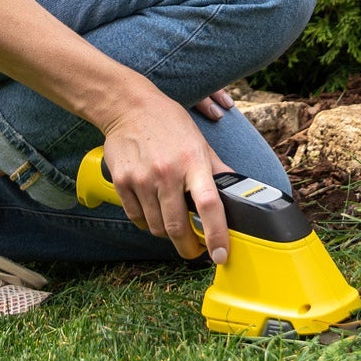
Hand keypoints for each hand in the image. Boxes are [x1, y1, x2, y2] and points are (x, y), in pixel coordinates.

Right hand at [100, 87, 228, 264]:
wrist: (129, 106)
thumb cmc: (168, 123)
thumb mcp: (199, 142)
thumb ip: (217, 170)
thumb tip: (238, 193)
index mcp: (193, 162)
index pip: (208, 205)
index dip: (216, 235)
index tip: (220, 254)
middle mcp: (167, 172)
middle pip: (177, 227)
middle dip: (189, 248)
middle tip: (195, 250)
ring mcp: (142, 178)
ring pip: (156, 227)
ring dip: (168, 234)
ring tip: (173, 225)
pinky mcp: (122, 182)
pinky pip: (137, 218)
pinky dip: (147, 222)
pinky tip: (153, 212)